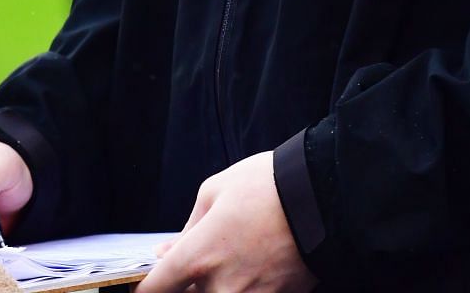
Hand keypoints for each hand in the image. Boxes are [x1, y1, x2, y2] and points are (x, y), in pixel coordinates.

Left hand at [140, 152, 316, 292]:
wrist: (324, 197)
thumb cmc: (266, 186)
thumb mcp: (214, 192)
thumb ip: (186, 229)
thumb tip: (165, 253)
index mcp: (198, 257)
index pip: (155, 289)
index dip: (146, 288)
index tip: (149, 284)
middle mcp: (220, 287)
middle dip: (188, 281)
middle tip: (207, 256)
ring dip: (217, 283)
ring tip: (235, 257)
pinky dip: (246, 285)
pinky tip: (255, 265)